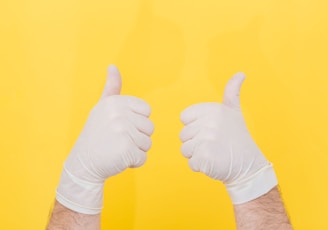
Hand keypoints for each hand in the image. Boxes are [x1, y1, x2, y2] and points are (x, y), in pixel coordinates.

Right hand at [56, 65, 153, 213]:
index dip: (137, 122)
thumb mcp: (102, 108)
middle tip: (117, 140)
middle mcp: (119, 114)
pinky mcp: (126, 150)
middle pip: (149, 128)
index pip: (147, 111)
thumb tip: (113, 66)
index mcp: (116, 102)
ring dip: (135, 150)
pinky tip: (118, 159)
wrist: (82, 163)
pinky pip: (143, 158)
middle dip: (137, 138)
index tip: (120, 126)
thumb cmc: (96, 135)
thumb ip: (112, 88)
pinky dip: (133, 163)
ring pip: (148, 143)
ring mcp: (123, 131)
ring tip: (116, 149)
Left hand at [179, 73, 276, 203]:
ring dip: (197, 155)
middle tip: (215, 144)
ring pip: (185, 149)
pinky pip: (191, 162)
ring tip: (215, 153)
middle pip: (183, 135)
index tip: (211, 130)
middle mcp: (209, 122)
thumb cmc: (237, 138)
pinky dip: (200, 166)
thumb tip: (240, 73)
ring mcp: (207, 139)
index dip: (195, 127)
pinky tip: (214, 162)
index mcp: (212, 109)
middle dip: (196, 143)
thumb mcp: (234, 111)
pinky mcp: (205, 156)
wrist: (249, 165)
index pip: (184, 118)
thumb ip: (232, 92)